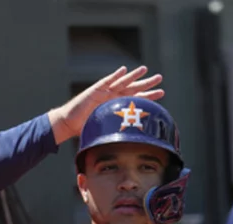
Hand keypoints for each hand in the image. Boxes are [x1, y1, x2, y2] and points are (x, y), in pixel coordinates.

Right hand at [49, 65, 163, 143]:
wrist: (70, 124)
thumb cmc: (88, 128)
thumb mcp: (108, 131)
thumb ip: (120, 134)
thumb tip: (135, 146)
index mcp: (119, 106)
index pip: (137, 99)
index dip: (149, 96)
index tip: (162, 93)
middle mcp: (114, 96)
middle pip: (134, 88)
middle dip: (146, 83)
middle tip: (159, 78)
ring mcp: (106, 91)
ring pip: (123, 82)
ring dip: (134, 76)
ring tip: (145, 69)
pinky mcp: (96, 89)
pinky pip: (108, 81)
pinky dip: (116, 75)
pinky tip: (124, 70)